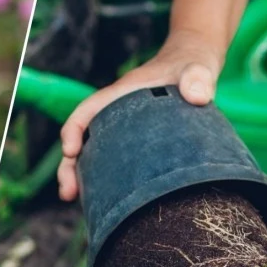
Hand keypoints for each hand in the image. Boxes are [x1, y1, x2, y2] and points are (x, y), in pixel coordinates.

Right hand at [57, 30, 224, 200]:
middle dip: (70, 166)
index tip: (71, 151)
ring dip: (83, 179)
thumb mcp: (198, 67)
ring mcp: (125, 130)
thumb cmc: (193, 62)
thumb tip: (198, 96)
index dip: (74, 130)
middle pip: (84, 141)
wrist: (198, 64)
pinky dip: (107, 182)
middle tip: (68, 192)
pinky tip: (109, 204)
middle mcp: (117, 114)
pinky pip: (115, 164)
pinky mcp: (138, 145)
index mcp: (122, 95)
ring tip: (75, 202)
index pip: (88, 111)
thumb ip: (199, 77)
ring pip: (95, 156)